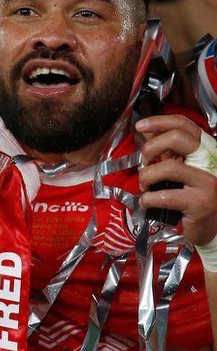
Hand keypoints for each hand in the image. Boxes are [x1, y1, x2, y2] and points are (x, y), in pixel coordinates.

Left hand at [137, 115, 216, 245]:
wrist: (212, 229)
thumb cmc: (193, 198)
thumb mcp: (183, 170)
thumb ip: (168, 151)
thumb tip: (149, 131)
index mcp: (207, 152)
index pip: (187, 126)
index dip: (161, 121)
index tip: (141, 125)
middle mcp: (212, 162)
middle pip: (178, 138)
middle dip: (151, 147)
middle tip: (144, 162)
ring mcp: (208, 182)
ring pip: (167, 167)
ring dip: (146, 177)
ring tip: (145, 187)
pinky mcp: (200, 202)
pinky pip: (163, 195)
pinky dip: (147, 199)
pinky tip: (148, 202)